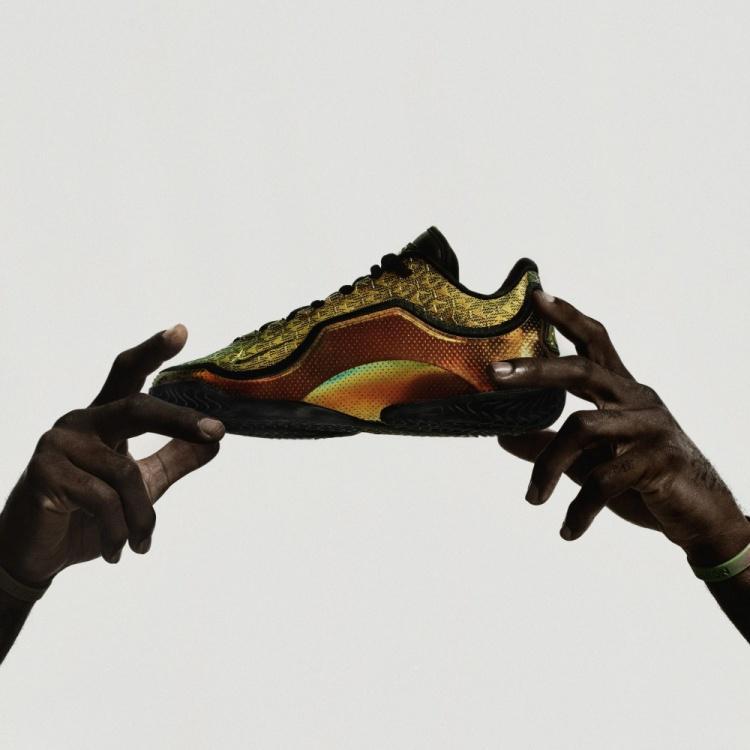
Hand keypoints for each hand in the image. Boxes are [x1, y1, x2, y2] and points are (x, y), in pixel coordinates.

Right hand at [0, 326, 224, 585]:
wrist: (38, 556)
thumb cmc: (88, 514)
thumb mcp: (142, 486)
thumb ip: (173, 460)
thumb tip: (217, 442)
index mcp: (103, 419)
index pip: (127, 376)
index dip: (152, 351)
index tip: (181, 331)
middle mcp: (80, 422)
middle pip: (135, 407)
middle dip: (178, 419)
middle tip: (214, 433)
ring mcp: (59, 445)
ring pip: (125, 472)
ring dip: (142, 515)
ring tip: (142, 543)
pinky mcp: (44, 473)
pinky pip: (102, 499)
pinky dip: (118, 530)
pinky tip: (117, 551)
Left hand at [492, 291, 749, 566]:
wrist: (702, 518)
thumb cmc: (643, 480)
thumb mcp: (590, 460)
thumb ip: (547, 445)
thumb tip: (501, 434)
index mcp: (623, 392)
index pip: (596, 342)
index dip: (567, 317)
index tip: (536, 295)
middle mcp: (638, 401)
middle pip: (583, 371)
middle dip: (535, 370)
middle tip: (494, 376)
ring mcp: (652, 428)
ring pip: (582, 428)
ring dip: (548, 467)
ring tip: (533, 499)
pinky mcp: (660, 462)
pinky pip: (605, 480)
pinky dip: (580, 509)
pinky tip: (567, 531)